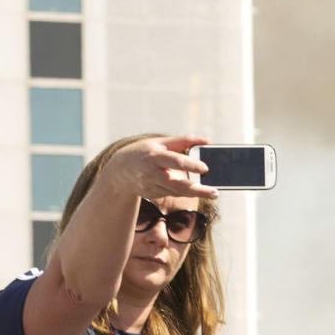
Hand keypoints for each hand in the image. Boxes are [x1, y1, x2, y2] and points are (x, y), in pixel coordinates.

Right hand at [103, 135, 218, 200]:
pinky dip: (183, 192)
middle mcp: (151, 173)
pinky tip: (195, 190)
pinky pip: (171, 193)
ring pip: (176, 192)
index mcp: (154, 156)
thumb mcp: (161, 142)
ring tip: (212, 192)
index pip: (174, 161)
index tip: (205, 168)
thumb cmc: (145, 151)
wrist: (120, 170)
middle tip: (215, 192)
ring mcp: (150, 186)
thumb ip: (183, 141)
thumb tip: (206, 140)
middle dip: (197, 190)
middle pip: (177, 184)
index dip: (190, 165)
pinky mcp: (151, 194)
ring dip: (195, 193)